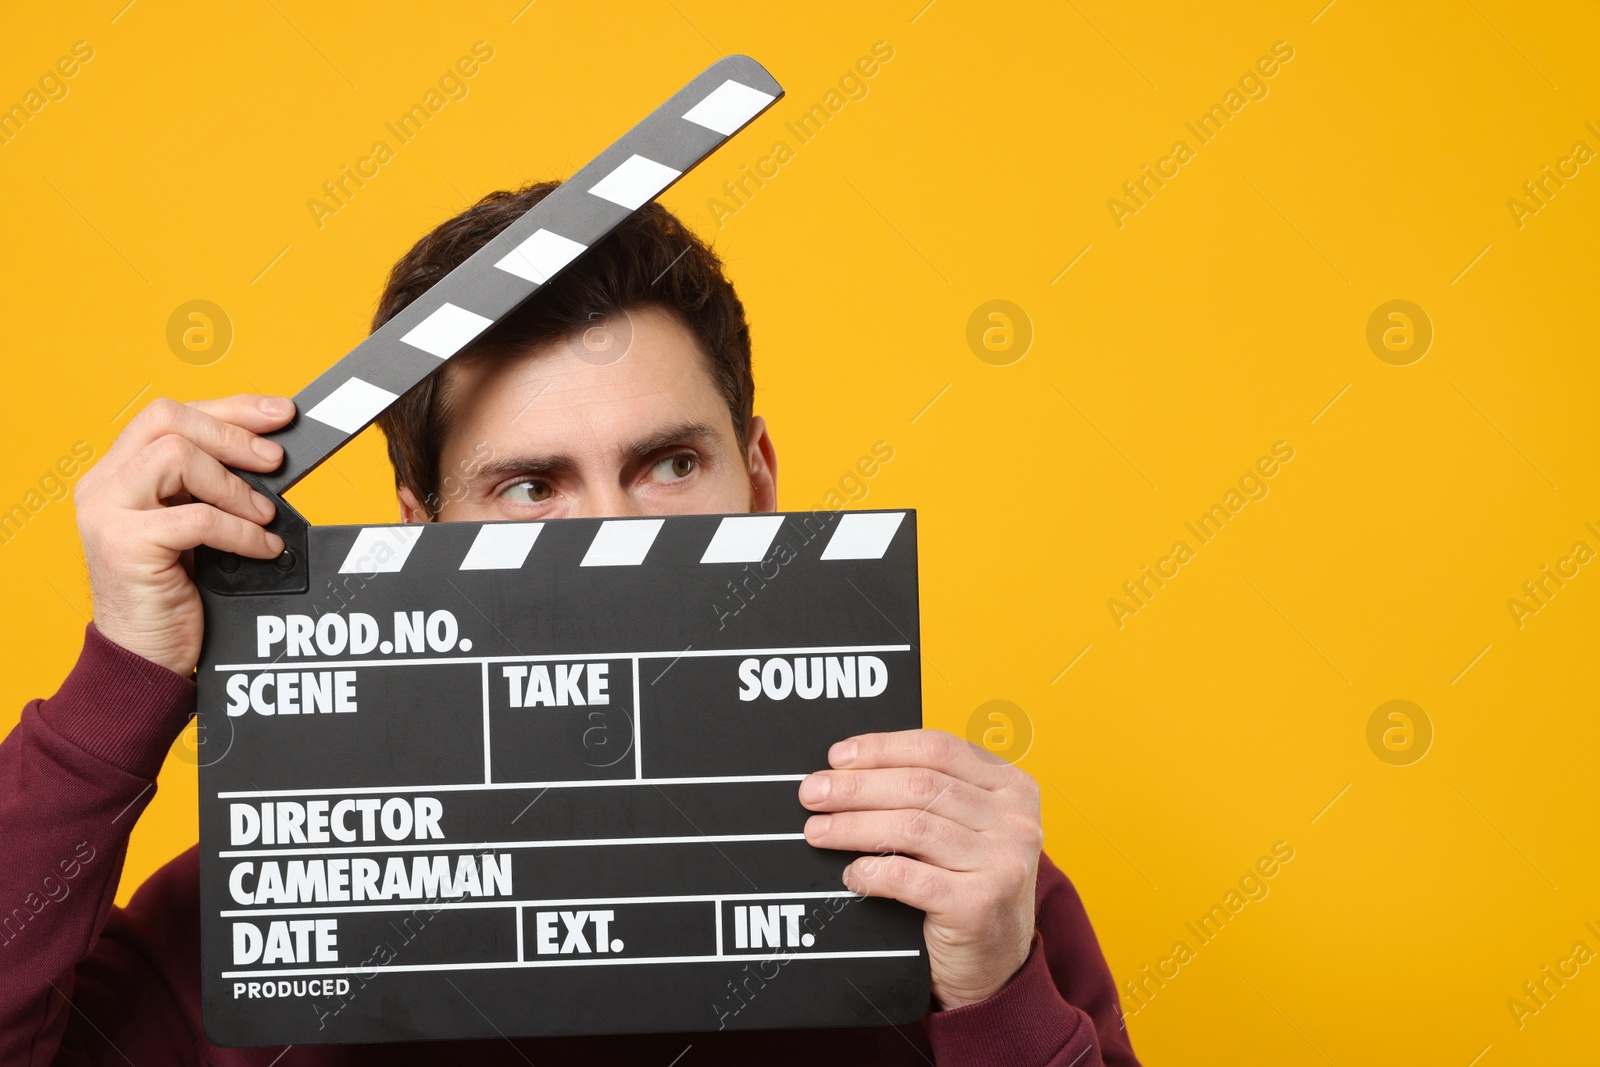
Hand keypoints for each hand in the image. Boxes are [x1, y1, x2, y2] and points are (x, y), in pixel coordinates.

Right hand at [75, 395, 293, 674]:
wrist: (144, 657)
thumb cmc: (173, 593)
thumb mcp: (194, 528)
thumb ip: (211, 488)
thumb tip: (270, 455)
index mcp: (118, 472)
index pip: (171, 416)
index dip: (231, 409)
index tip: (280, 413)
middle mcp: (103, 484)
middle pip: (169, 420)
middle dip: (233, 433)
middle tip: (276, 460)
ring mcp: (107, 512)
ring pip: (177, 456)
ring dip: (234, 485)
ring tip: (263, 515)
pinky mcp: (124, 543)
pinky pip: (197, 517)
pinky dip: (241, 531)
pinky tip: (262, 547)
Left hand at [799, 728, 1042, 1008]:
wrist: (998, 961)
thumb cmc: (969, 882)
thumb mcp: (966, 826)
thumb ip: (927, 792)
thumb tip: (847, 769)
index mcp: (1012, 785)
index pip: (938, 748)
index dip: (882, 748)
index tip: (837, 756)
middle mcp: (1015, 820)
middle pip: (919, 785)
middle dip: (856, 787)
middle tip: (812, 792)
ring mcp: (1002, 862)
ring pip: (911, 827)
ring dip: (853, 826)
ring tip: (818, 831)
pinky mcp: (979, 905)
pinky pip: (909, 876)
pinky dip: (871, 872)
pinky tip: (852, 874)